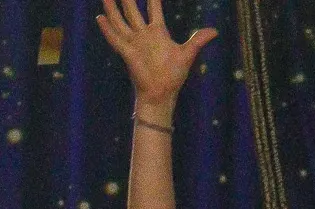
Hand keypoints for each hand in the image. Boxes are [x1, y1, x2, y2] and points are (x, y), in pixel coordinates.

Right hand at [95, 0, 217, 107]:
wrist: (161, 93)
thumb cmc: (173, 76)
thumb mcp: (188, 54)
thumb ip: (198, 40)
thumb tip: (215, 31)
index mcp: (158, 31)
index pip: (153, 7)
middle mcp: (143, 34)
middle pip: (133, 10)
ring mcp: (134, 43)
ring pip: (121, 21)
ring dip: (113, 8)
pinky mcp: (127, 53)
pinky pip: (115, 38)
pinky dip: (107, 29)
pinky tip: (99, 18)